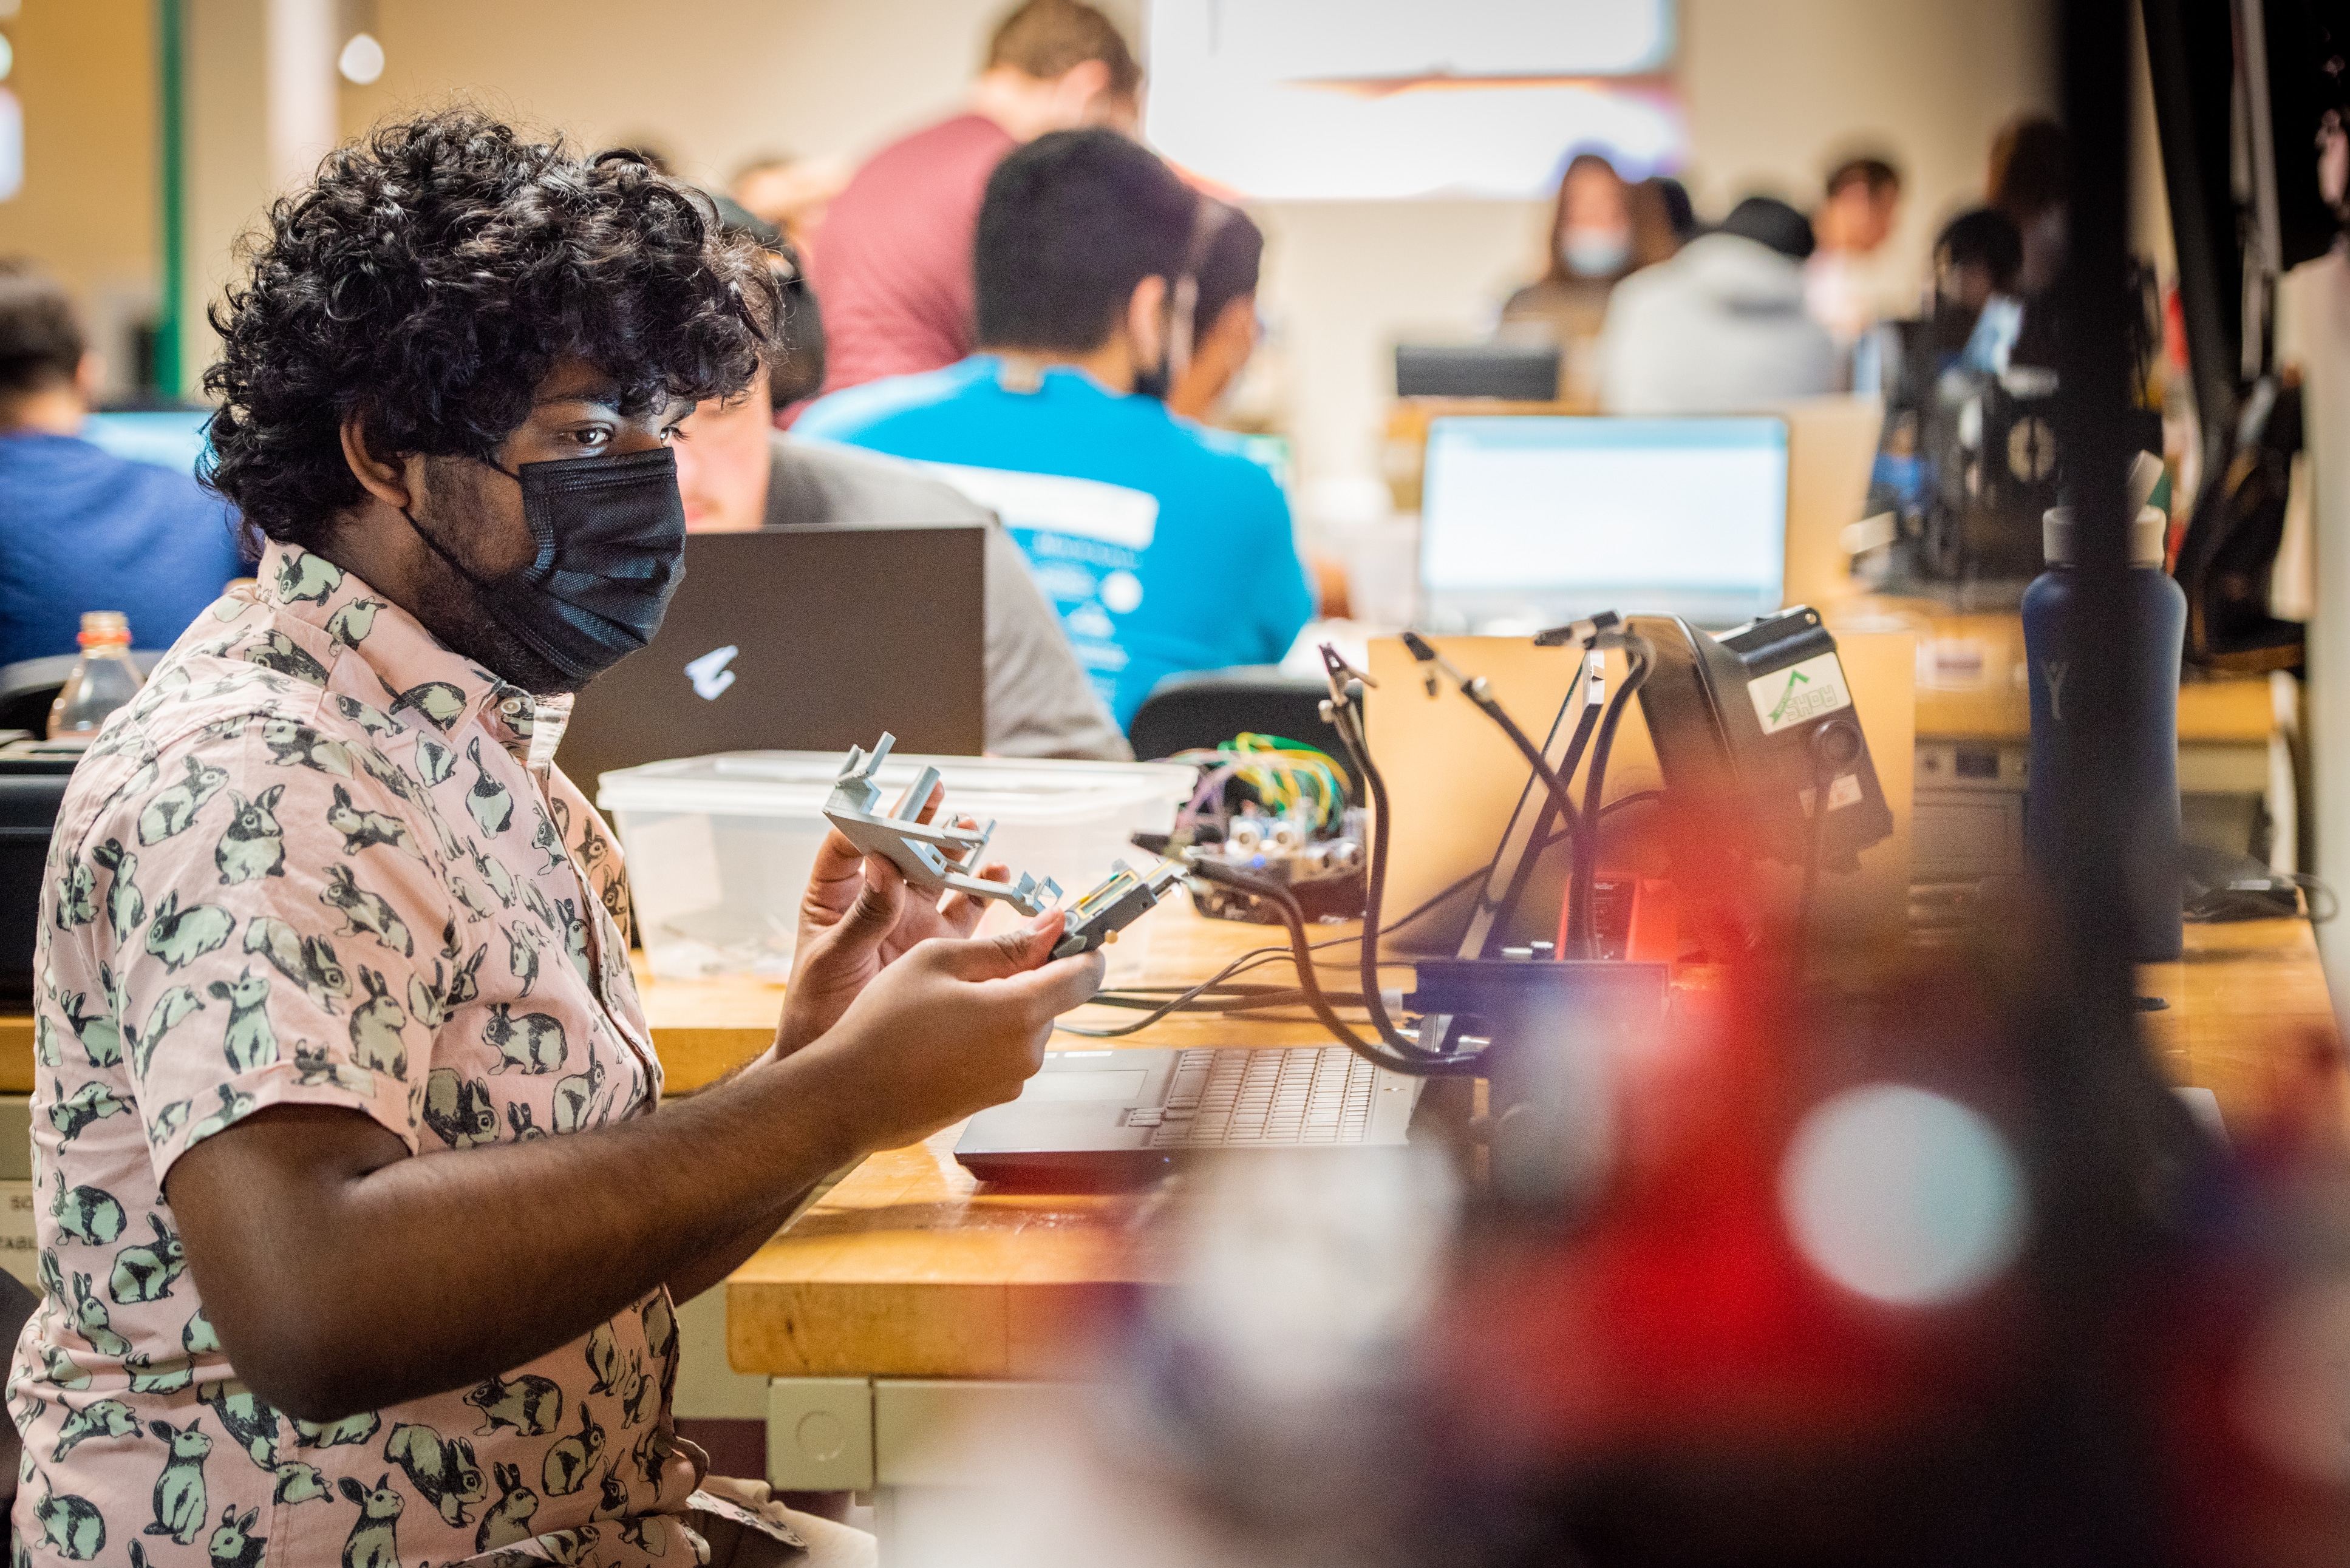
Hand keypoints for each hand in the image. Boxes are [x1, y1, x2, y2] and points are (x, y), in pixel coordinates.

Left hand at [776, 786, 1016, 1056]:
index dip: (868, 820)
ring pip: (937, 874)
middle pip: (901, 849)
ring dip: (955, 851)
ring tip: (972, 830)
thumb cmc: (816, 1010)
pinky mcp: (937, 945)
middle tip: (939, 795)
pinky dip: (985, 892)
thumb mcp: (832, 961)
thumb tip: (882, 865)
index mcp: (834, 897)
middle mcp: (875, 901)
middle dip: (920, 823)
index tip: (890, 806)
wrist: (842, 1067)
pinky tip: (1000, 875)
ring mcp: (909, 921)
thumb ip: (861, 918)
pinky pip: (966, 912)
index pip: (849, 845)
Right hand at [783, 917, 1107, 1152]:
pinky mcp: (994, 1099)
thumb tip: (1052, 927)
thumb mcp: (939, 961)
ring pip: (1027, 1025)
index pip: (1088, 975)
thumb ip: (1005, 944)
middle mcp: (1027, 1053)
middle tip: (971, 966)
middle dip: (1026, 975)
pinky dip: (987, 1035)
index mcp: (1021, 1012)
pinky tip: (941, 1033)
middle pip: (1053, 998)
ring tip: (945, 1003)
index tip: (1065, 932)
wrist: (847, 1096)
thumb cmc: (883, 1025)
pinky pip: (1006, 1052)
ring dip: (1003, 1006)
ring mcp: (1012, 1081)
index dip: (1083, 947)